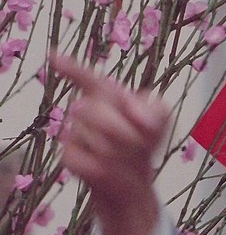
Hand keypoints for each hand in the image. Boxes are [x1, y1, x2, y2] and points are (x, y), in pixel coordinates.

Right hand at [51, 54, 169, 234]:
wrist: (135, 178)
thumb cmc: (144, 142)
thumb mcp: (161, 122)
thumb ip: (157, 110)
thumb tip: (136, 114)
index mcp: (107, 96)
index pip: (88, 78)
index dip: (72, 68)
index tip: (55, 56)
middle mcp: (86, 110)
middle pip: (96, 111)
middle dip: (124, 130)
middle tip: (141, 142)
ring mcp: (74, 133)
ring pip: (94, 138)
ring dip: (120, 151)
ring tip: (130, 155)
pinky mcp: (70, 157)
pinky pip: (86, 160)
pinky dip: (106, 168)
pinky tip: (114, 168)